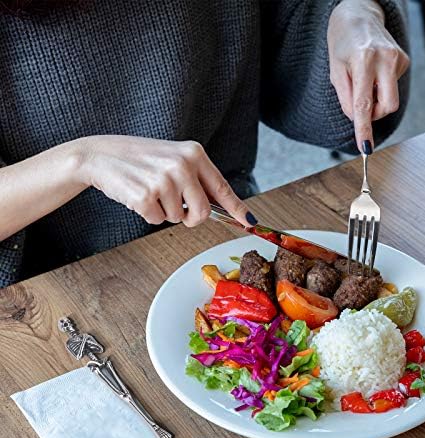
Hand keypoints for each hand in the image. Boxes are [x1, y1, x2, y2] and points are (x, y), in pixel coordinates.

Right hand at [75, 135, 255, 226]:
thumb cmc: (140, 159)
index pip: (222, 187)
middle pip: (203, 212)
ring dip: (164, 211)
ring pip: (178, 218)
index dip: (237, 208)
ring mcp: (164, 180)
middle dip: (190, 217)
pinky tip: (138, 195)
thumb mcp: (173, 159)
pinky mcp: (145, 196)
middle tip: (175, 205)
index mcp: (194, 154)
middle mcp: (182, 165)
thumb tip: (218, 207)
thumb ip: (196, 179)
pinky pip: (157, 220)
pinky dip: (148, 214)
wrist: (101, 155)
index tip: (249, 221)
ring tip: (150, 190)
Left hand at [327, 0, 409, 150]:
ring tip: (364, 80)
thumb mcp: (335, 72)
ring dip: (376, 100)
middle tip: (361, 104)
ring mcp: (398, 59)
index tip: (365, 147)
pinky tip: (373, 71)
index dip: (364, 128)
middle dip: (374, 114)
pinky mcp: (404, 61)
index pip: (364, 104)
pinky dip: (380, 87)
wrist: (358, 17)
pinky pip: (392, 88)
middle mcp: (385, 59)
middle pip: (387, 106)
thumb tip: (357, 119)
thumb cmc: (342, 45)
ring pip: (390, 100)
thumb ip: (345, 99)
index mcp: (364, 61)